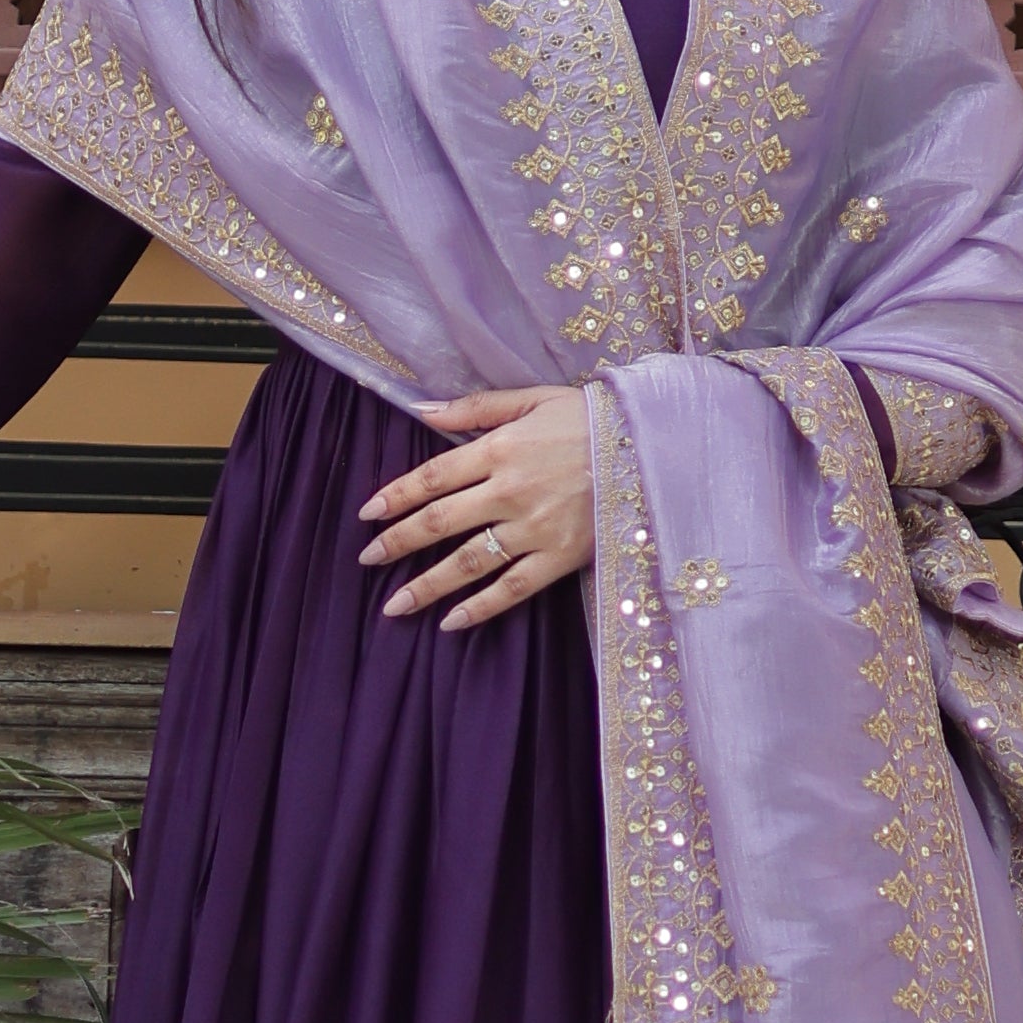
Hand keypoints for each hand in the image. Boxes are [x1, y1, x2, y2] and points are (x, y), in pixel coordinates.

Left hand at [358, 388, 595, 628]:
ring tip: (394, 605)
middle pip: (441, 521)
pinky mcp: (561, 556)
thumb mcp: (534, 399)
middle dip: (398, 542)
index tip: (368, 514)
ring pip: (469, 562)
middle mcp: (510, 491)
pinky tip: (451, 622)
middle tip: (367, 559)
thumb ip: (476, 408)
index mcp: (501, 449)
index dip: (396, 496)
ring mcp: (536, 528)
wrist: (654, 447)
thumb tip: (422, 409)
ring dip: (427, 585)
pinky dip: (481, 608)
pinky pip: (514, 588)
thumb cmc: (592, 419)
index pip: (433, 476)